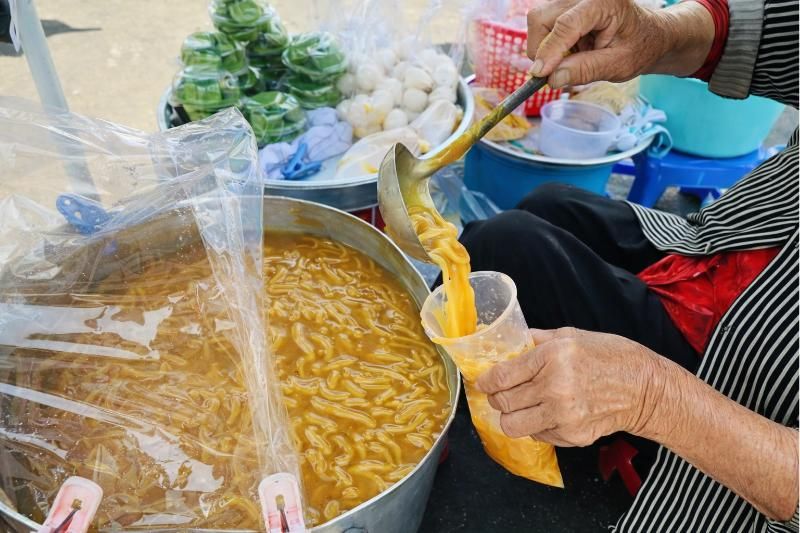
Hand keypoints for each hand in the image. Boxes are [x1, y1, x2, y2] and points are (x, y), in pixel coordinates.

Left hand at [475, 327, 662, 446]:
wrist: (644, 388)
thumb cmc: (611, 357)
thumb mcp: (572, 335)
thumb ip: (537, 340)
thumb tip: (512, 342)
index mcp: (552, 357)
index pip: (502, 376)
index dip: (485, 381)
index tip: (483, 382)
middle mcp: (555, 387)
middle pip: (503, 402)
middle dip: (496, 398)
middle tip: (501, 394)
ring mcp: (563, 414)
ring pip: (513, 425)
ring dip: (511, 417)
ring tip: (520, 407)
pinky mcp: (572, 435)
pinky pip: (537, 436)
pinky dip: (536, 426)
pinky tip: (548, 414)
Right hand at [526, 0, 713, 87]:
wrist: (646, 36)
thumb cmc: (637, 47)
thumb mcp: (618, 65)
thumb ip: (586, 70)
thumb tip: (553, 78)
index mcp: (604, 2)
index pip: (566, 24)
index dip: (549, 51)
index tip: (540, 74)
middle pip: (542, 19)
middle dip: (543, 50)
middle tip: (559, 71)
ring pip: (538, 22)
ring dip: (546, 48)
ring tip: (572, 57)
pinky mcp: (563, 7)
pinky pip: (542, 26)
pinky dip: (549, 44)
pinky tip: (570, 50)